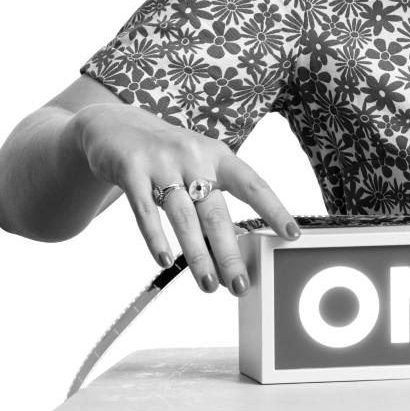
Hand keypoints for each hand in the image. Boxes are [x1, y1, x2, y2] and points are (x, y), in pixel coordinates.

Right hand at [69, 100, 299, 294]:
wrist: (117, 126)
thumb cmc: (168, 154)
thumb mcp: (199, 162)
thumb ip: (214, 194)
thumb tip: (232, 244)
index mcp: (218, 155)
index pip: (253, 184)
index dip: (274, 209)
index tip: (292, 234)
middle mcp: (194, 156)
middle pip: (216, 212)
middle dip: (230, 252)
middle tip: (240, 284)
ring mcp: (161, 163)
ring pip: (184, 217)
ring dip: (198, 255)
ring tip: (208, 284)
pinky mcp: (131, 171)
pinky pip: (145, 211)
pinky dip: (155, 238)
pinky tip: (165, 260)